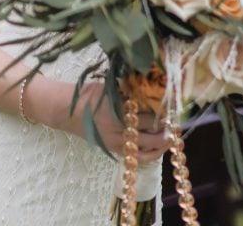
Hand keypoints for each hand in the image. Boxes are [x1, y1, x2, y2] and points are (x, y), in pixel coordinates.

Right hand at [50, 80, 167, 163]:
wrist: (66, 111)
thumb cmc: (87, 94)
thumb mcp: (107, 87)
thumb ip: (127, 89)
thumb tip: (150, 86)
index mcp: (116, 106)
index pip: (146, 108)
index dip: (162, 107)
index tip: (173, 103)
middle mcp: (118, 125)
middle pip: (149, 127)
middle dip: (165, 123)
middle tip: (176, 118)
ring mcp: (116, 140)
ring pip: (147, 145)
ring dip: (162, 140)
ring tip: (172, 133)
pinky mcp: (114, 149)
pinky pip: (137, 156)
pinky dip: (151, 154)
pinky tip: (160, 148)